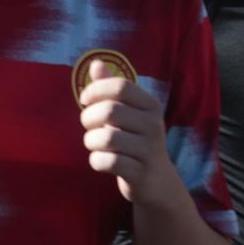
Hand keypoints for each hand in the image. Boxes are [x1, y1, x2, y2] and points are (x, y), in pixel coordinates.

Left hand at [79, 60, 178, 207]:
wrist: (157, 181)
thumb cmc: (134, 139)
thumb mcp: (127, 112)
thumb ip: (110, 88)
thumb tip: (96, 62)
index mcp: (151, 105)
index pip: (119, 86)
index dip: (95, 90)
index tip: (86, 100)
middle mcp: (154, 125)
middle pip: (108, 111)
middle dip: (88, 119)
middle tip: (91, 127)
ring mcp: (150, 150)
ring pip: (105, 139)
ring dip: (90, 142)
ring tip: (96, 145)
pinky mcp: (141, 173)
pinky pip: (106, 162)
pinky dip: (96, 161)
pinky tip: (103, 161)